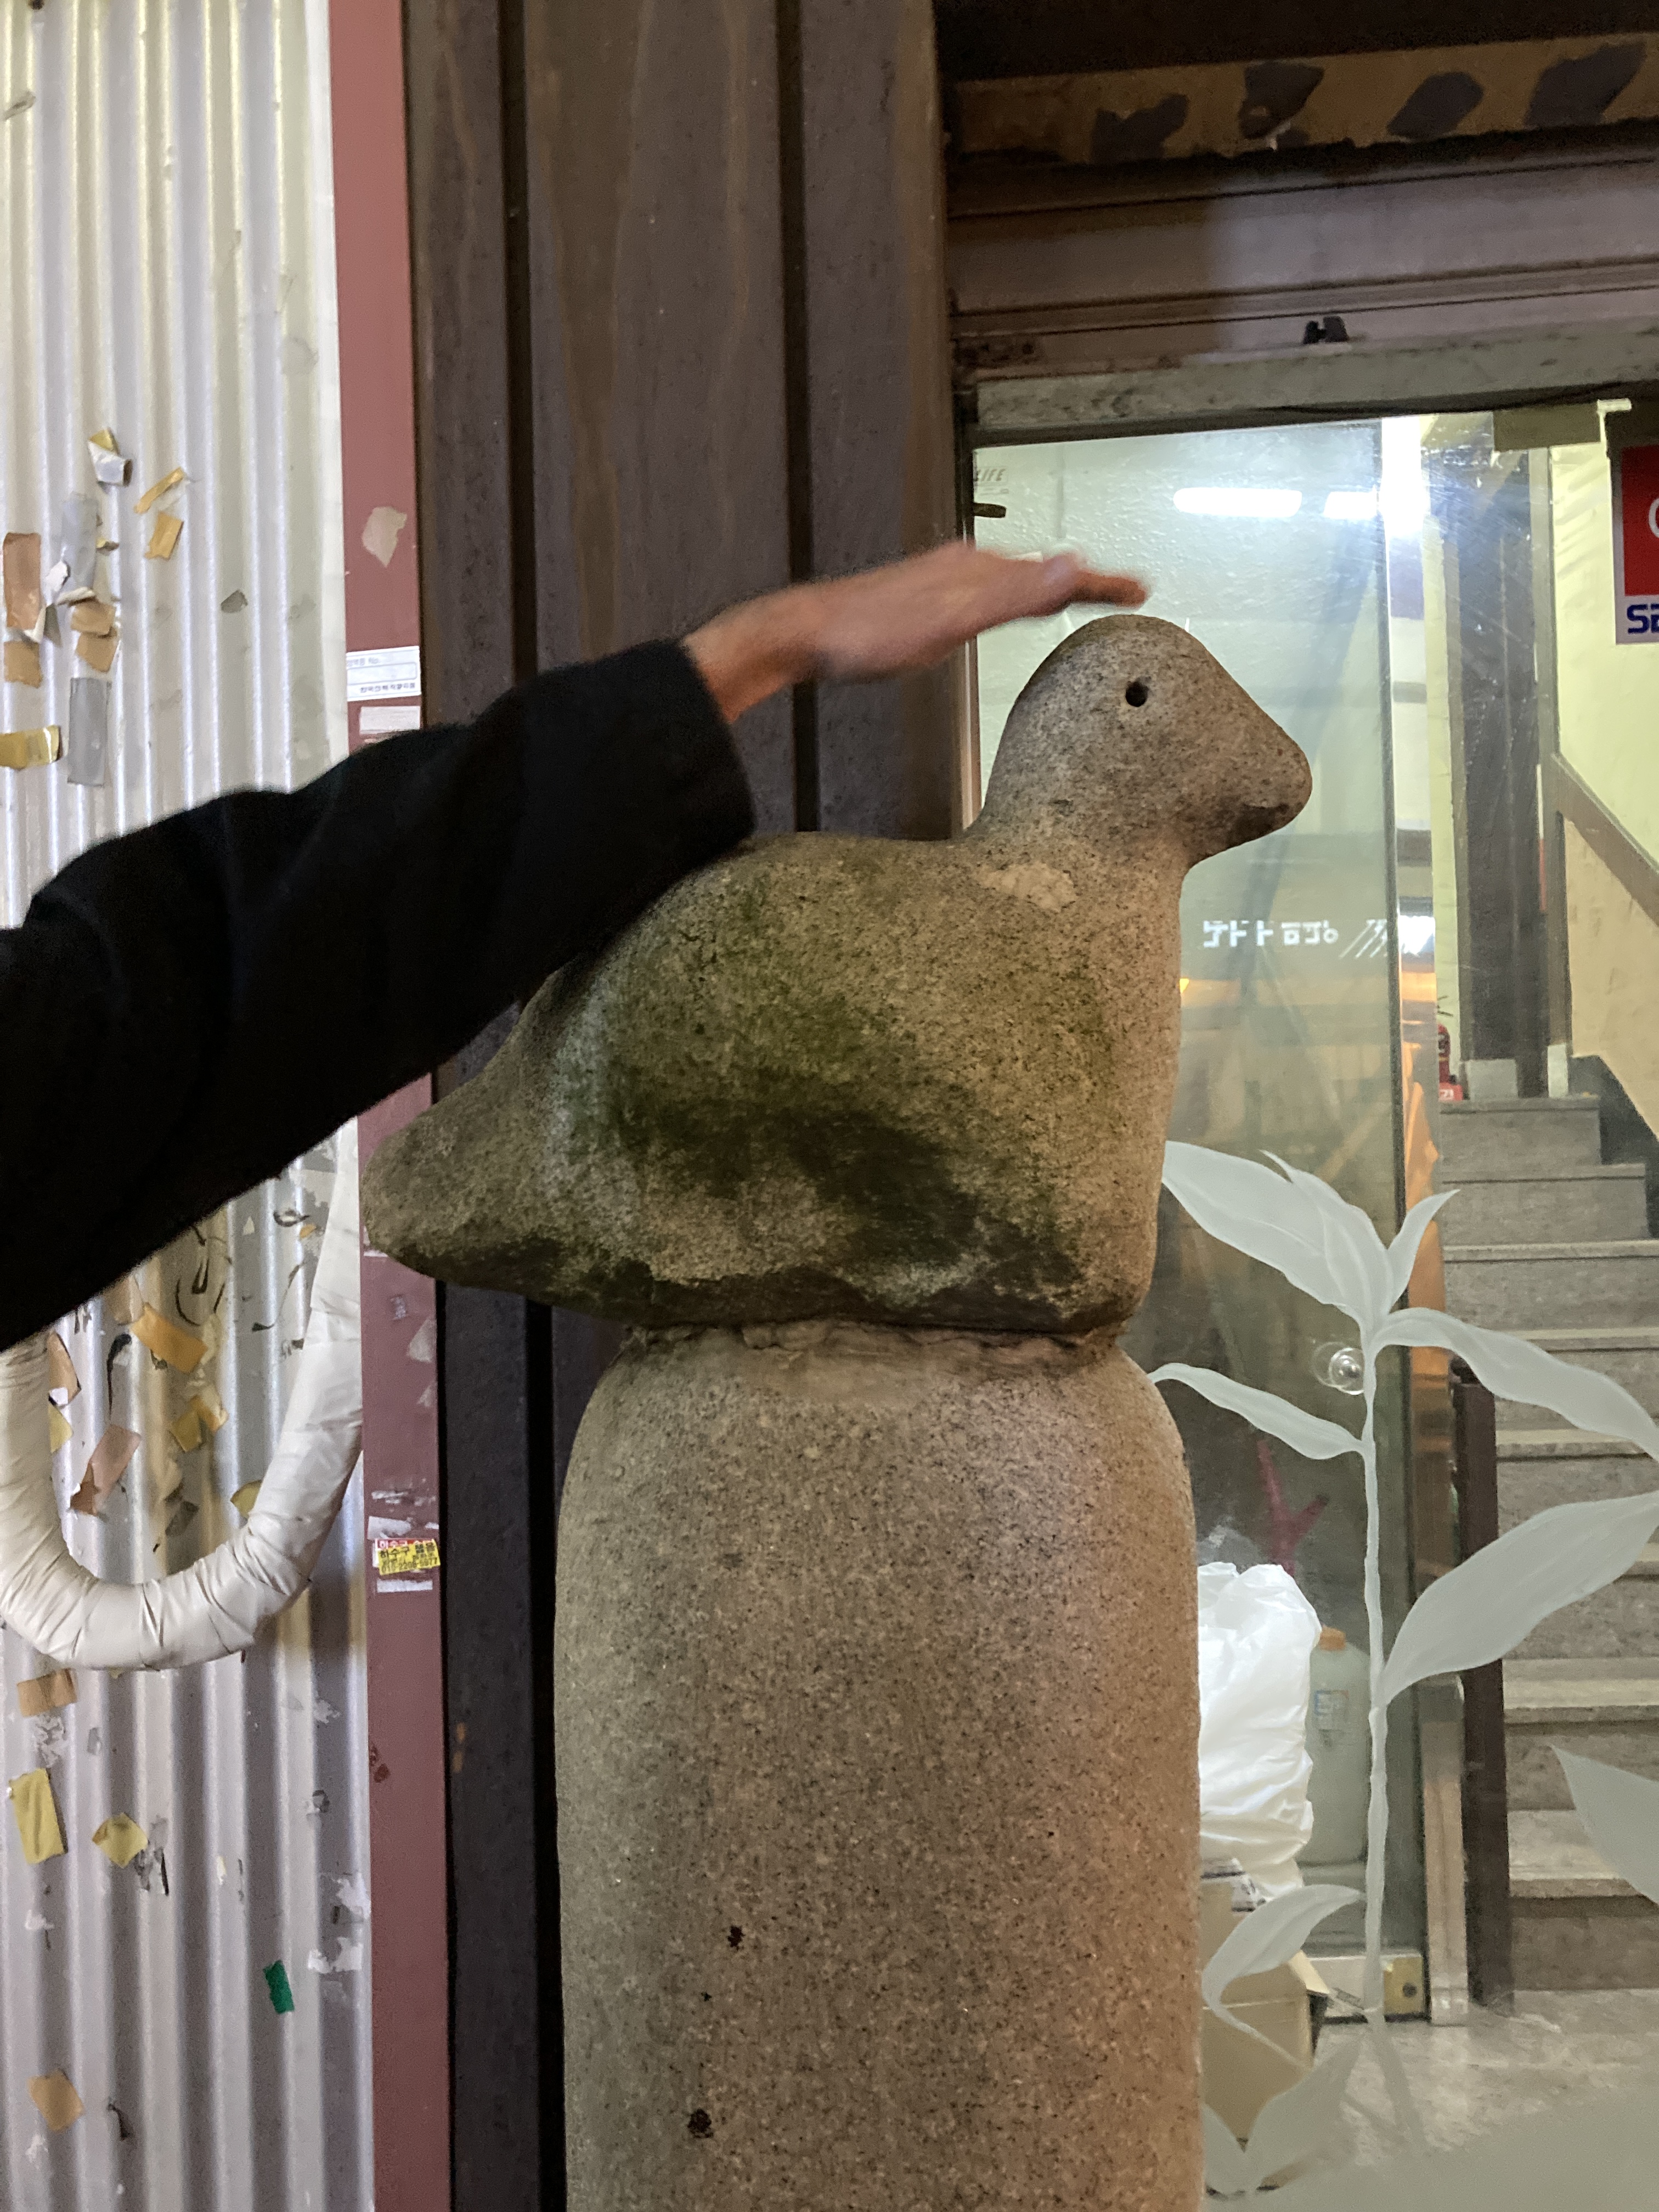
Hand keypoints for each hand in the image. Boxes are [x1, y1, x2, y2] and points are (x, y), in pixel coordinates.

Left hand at [684, 543, 1146, 722]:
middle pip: (1039, 570)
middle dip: (1082, 580)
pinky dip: (1011, 596)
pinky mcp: (923, 597)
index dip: (1100, 582)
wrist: (806, 633)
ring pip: (1010, 578)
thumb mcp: (951, 620)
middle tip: (1122, 591)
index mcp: (980, 569)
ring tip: (1077, 593)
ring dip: (1048, 585)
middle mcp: (965, 566)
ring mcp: (943, 580)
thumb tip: (1073, 565)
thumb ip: (1014, 596)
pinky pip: (984, 591)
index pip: (1056, 573)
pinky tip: (998, 605)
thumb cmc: (872, 633)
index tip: (1140, 589)